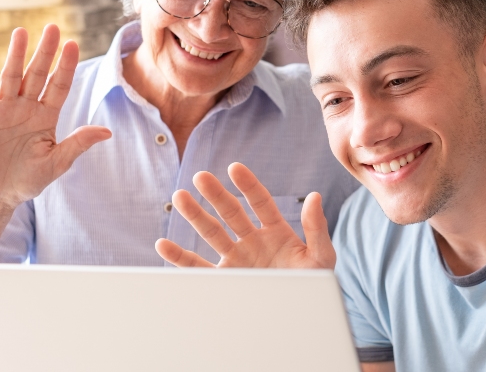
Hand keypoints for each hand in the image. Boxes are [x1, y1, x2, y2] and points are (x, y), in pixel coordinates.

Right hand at [0, 25, 111, 211]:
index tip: (73, 45)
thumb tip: (107, 132)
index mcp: (47, 116)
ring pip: (13, 76)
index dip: (66, 66)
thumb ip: (78, 143)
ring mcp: (5, 109)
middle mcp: (27, 107)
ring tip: (22, 32)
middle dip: (45, 52)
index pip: (60, 85)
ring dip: (17, 54)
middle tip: (52, 28)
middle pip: (38, 74)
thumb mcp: (57, 161)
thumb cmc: (28, 179)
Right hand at [155, 162, 335, 269]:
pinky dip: (180, 257)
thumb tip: (315, 196)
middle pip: (231, 213)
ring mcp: (237, 259)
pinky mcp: (225, 279)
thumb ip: (316, 227)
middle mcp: (253, 241)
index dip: (247, 185)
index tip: (234, 168)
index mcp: (276, 231)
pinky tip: (164, 244)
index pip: (260, 202)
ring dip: (195, 215)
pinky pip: (198, 268)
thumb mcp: (321, 257)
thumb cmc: (315, 286)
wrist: (302, 318)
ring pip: (212, 233)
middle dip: (216, 195)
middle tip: (200, 177)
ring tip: (179, 196)